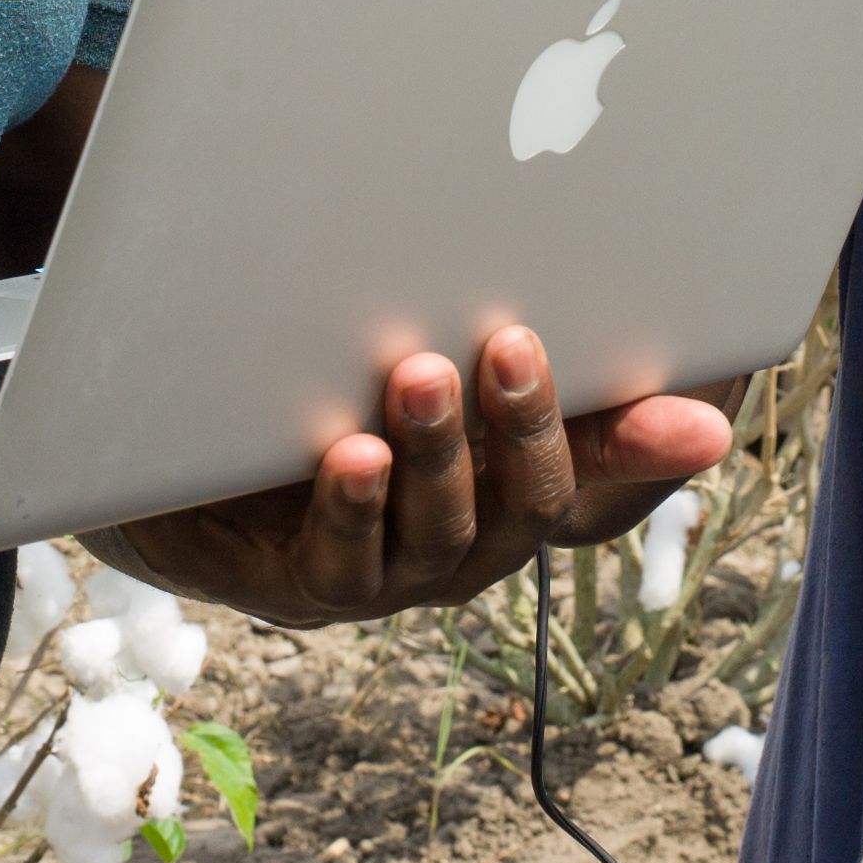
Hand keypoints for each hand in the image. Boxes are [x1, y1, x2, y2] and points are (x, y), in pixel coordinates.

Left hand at [99, 325, 731, 627]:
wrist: (169, 425)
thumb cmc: (322, 364)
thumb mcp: (419, 319)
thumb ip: (504, 299)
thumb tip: (618, 276)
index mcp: (514, 471)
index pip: (604, 460)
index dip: (645, 434)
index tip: (693, 394)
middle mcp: (471, 532)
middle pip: (532, 501)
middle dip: (526, 420)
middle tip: (510, 337)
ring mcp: (395, 569)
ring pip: (443, 532)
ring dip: (438, 454)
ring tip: (420, 374)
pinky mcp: (308, 586)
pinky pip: (344, 562)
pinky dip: (353, 507)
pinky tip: (352, 452)